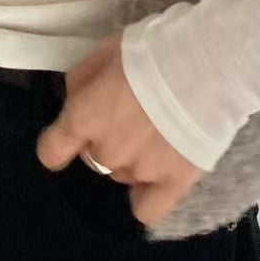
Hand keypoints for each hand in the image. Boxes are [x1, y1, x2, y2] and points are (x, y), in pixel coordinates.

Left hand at [34, 32, 204, 229]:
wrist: (207, 64)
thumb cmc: (153, 50)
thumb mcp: (103, 53)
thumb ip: (82, 84)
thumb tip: (75, 102)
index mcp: (83, 119)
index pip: (52, 151)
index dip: (59, 143)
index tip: (69, 138)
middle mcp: (105, 152)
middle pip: (94, 158)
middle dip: (106, 141)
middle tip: (133, 118)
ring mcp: (139, 171)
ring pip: (123, 176)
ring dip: (133, 160)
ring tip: (160, 134)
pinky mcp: (174, 182)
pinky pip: (148, 210)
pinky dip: (148, 198)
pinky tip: (157, 181)